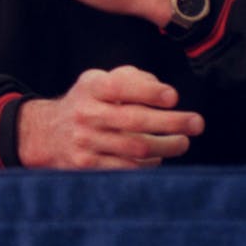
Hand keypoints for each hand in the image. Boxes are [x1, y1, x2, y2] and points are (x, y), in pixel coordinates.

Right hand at [16, 66, 204, 168]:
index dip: (149, 92)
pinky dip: (148, 163)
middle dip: (171, 122)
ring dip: (167, 146)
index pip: (120, 87)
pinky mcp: (88, 165)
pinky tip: (157, 156)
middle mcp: (86, 113)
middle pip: (134, 120)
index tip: (173, 97)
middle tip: (197, 123)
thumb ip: (131, 78)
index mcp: (91, 88)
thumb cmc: (88, 103)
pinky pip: (128, 167)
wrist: (47, 133)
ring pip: (136, 147)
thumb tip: (162, 91)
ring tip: (182, 141)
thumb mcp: (99, 81)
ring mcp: (86, 141)